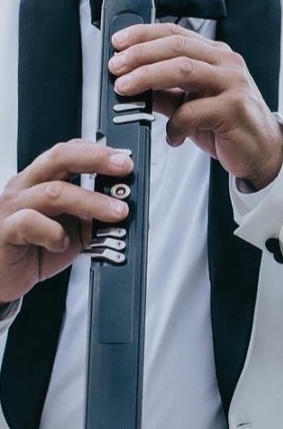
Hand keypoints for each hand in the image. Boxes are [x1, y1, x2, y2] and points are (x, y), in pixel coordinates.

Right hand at [0, 141, 132, 303]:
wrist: (1, 277)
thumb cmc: (31, 250)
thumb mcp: (70, 229)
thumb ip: (91, 217)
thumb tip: (123, 208)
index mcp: (39, 180)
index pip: (67, 151)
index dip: (97, 151)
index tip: (125, 159)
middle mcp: (25, 187)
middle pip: (60, 158)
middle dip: (97, 159)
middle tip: (124, 168)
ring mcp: (13, 207)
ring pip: (53, 192)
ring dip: (91, 201)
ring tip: (116, 212)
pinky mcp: (6, 231)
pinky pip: (30, 223)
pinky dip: (54, 233)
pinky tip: (64, 243)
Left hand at [108, 23, 282, 189]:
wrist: (263, 152)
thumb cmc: (228, 126)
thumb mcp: (191, 104)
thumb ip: (164, 92)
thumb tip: (130, 84)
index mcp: (215, 55)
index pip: (175, 33)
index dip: (143, 34)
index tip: (118, 43)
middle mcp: (226, 64)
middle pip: (176, 46)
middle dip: (140, 55)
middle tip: (116, 67)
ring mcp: (232, 84)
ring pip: (183, 69)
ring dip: (148, 77)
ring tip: (126, 89)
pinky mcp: (234, 109)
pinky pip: (194, 111)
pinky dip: (175, 125)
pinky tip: (172, 136)